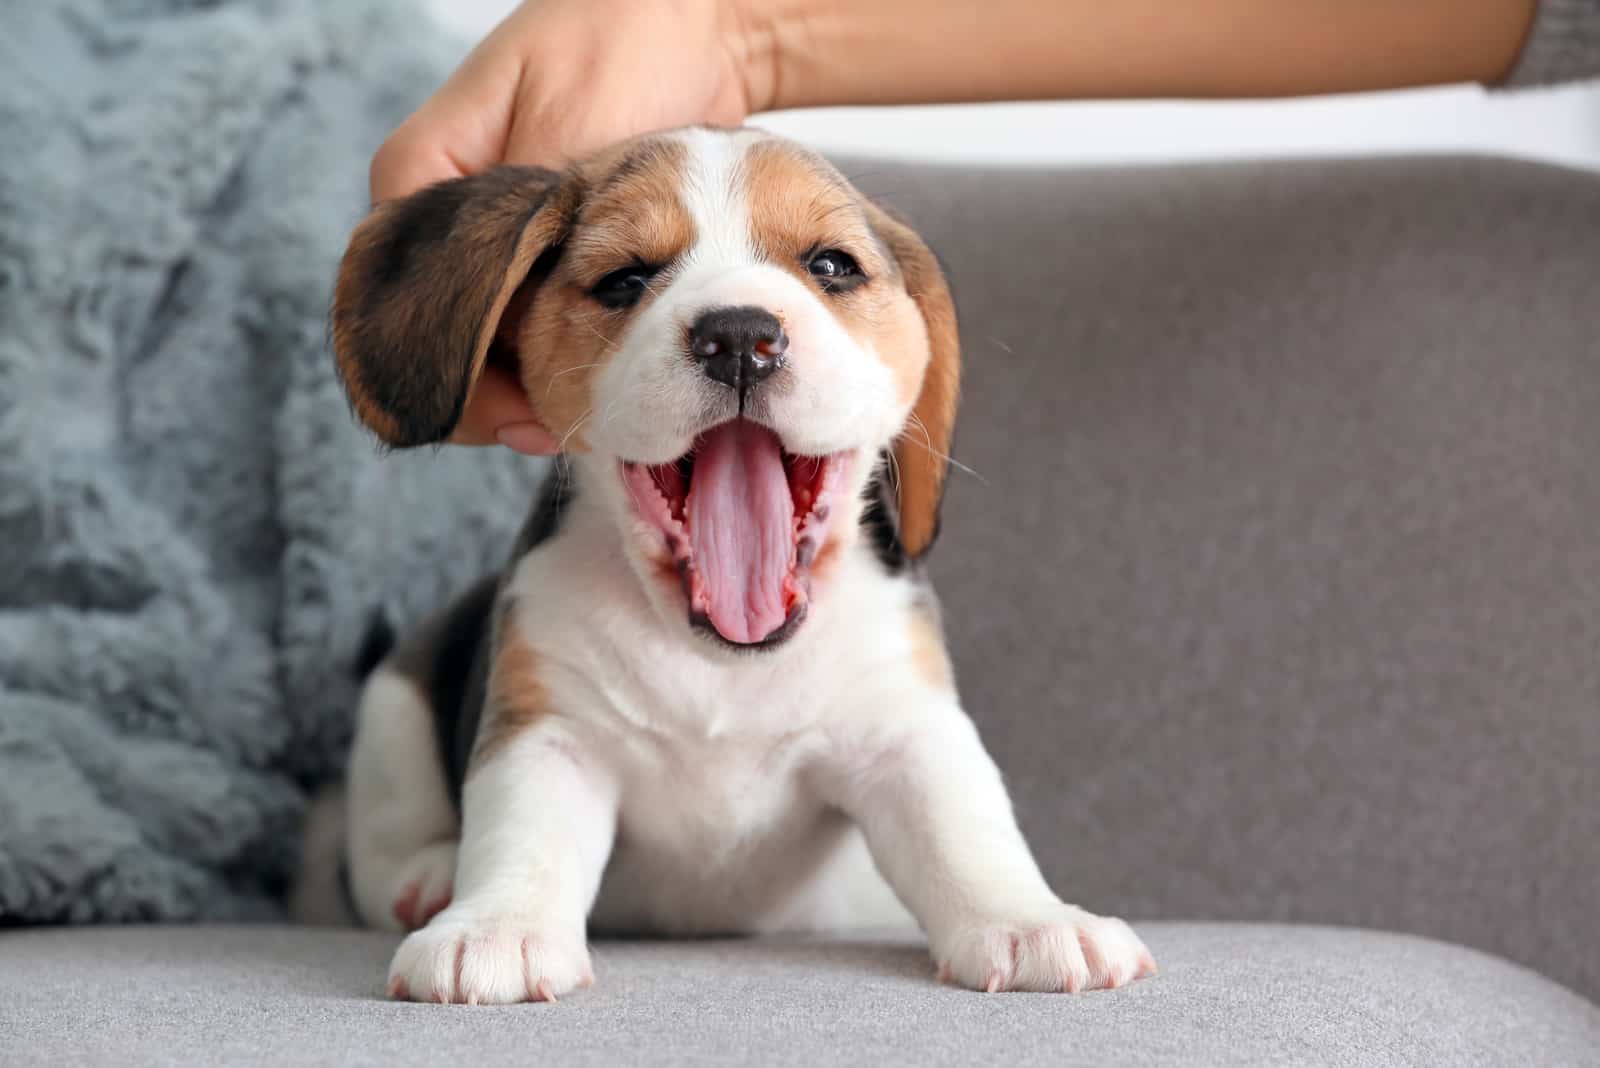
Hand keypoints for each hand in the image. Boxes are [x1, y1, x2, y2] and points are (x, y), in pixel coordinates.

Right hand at [369, 0, 770, 453]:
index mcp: (428, 176)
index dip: (446, 369)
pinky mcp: (554, 248)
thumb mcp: (561, 126)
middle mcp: (455, 213)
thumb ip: (525, 224)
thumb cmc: (619, 44)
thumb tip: (505, 326)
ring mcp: (504, 234)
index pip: (398, 300)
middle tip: (550, 431)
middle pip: (439, 332)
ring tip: (578, 424)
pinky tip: (596, 393)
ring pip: (490, 337)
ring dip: (529, 386)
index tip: (509, 410)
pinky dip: (561, 361)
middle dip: (490, 393)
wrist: (698, 22)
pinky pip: (540, 323)